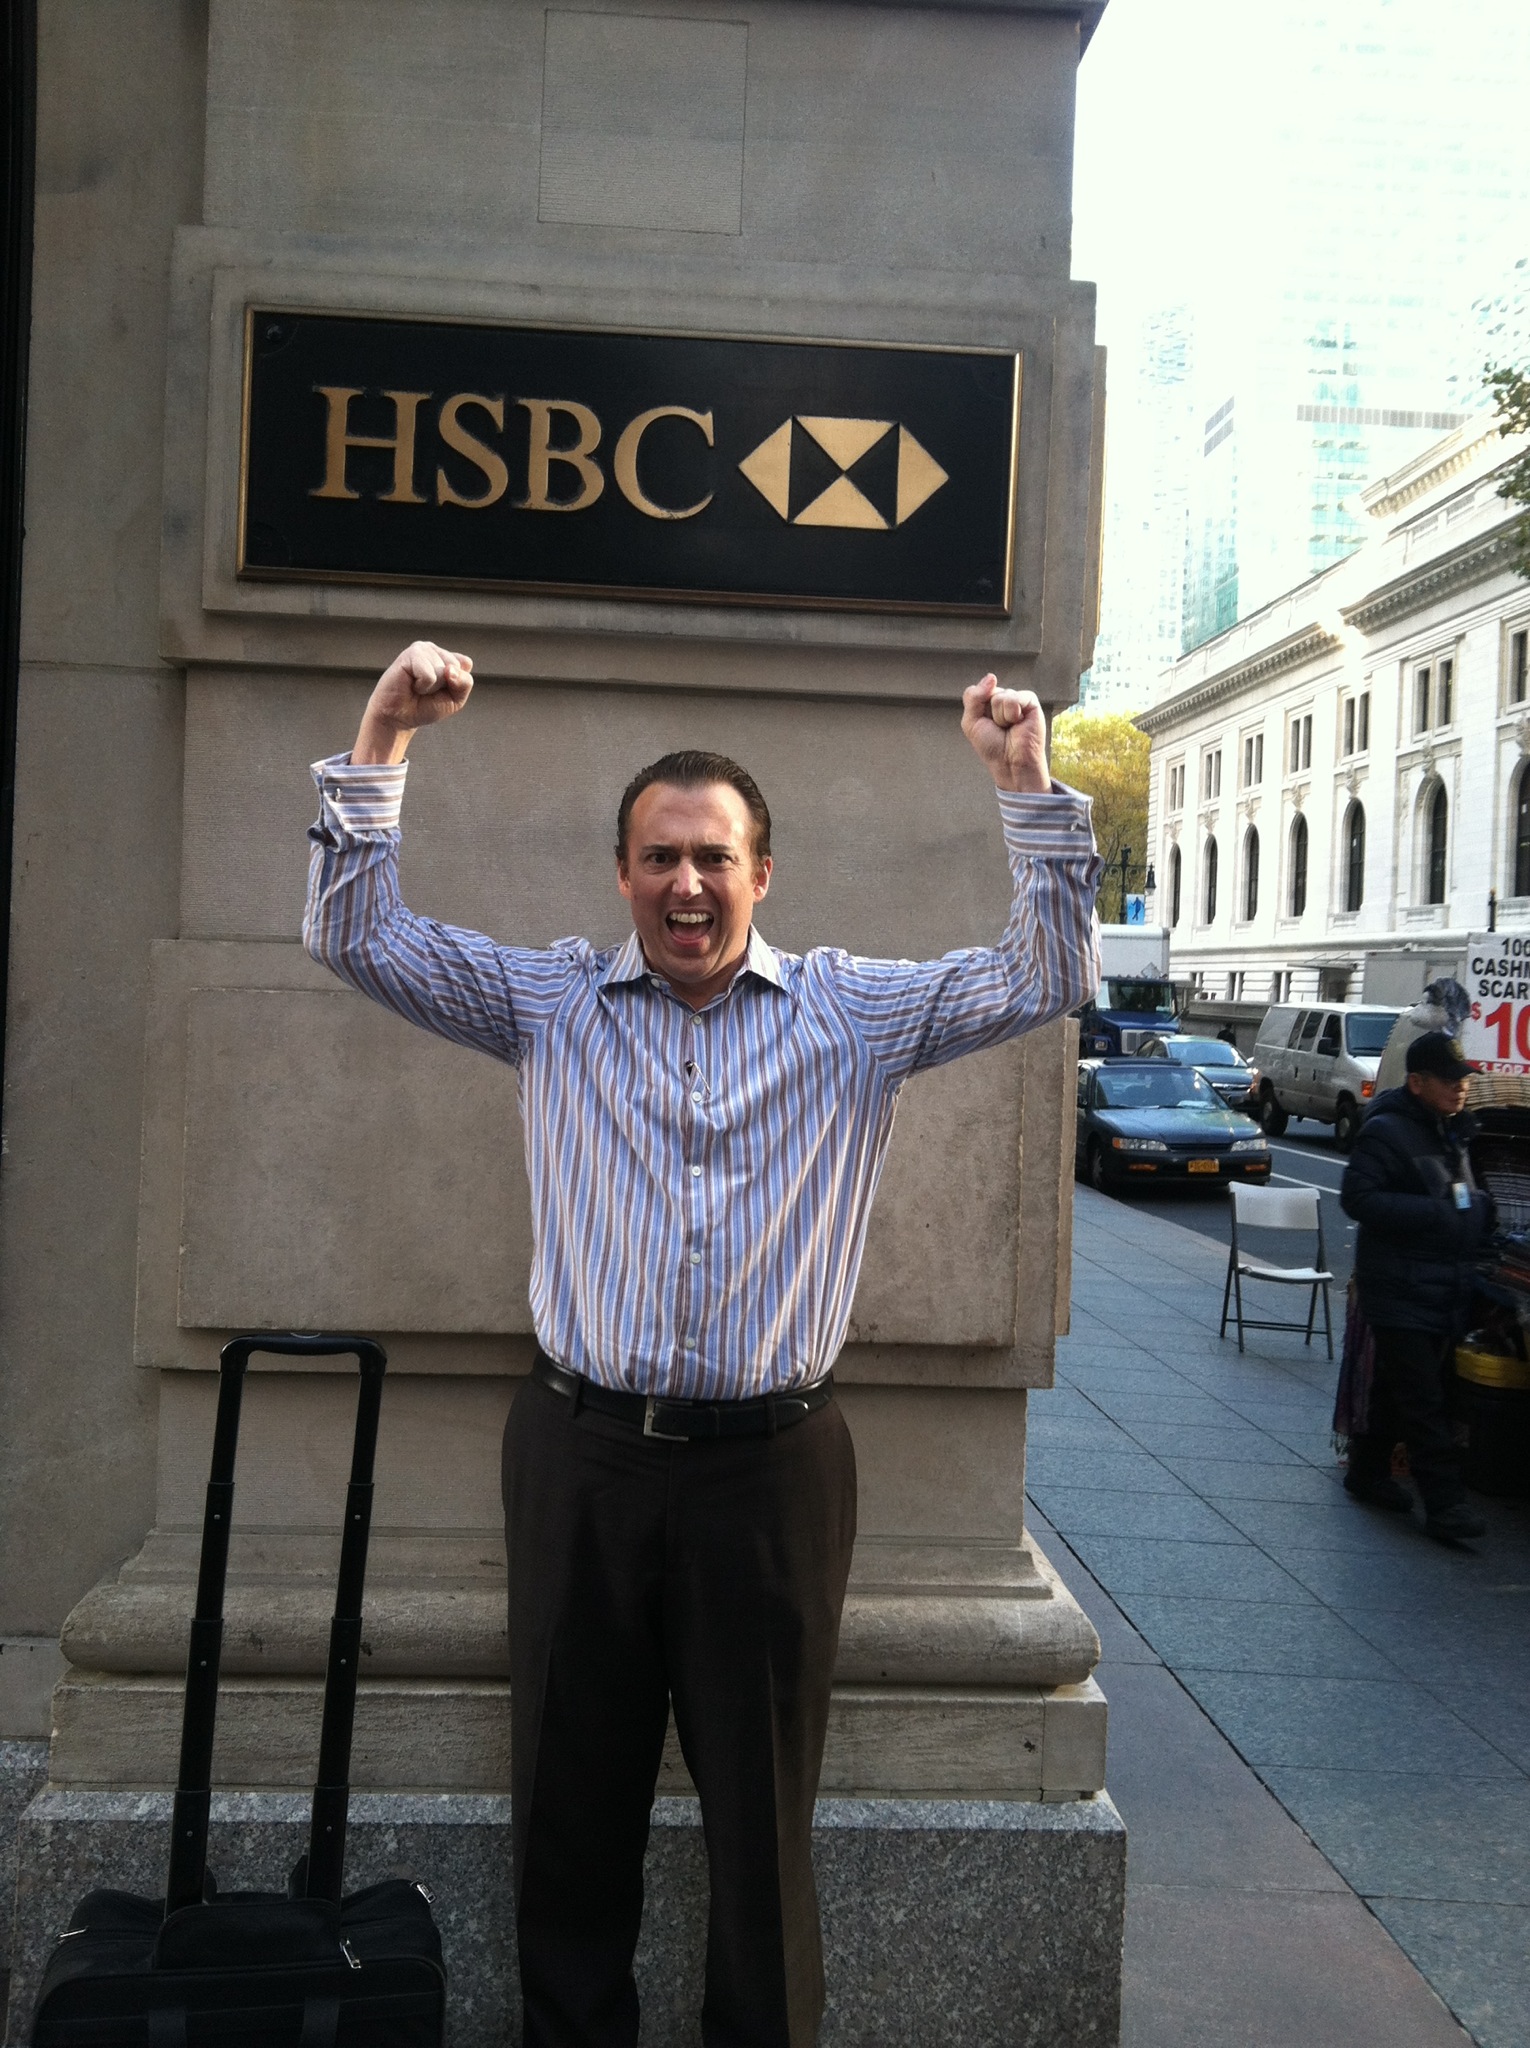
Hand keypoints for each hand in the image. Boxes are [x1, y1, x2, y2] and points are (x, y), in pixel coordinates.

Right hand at [351, 641, 473, 764]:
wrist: (399, 717)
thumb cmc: (425, 706)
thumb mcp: (455, 700)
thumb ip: (464, 683)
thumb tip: (450, 669)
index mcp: (446, 656)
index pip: (466, 664)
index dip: (456, 684)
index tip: (440, 690)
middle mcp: (434, 649)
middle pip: (455, 667)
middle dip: (443, 686)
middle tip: (426, 690)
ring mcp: (422, 649)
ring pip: (443, 671)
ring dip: (432, 687)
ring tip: (418, 687)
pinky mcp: (410, 654)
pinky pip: (429, 675)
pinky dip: (422, 686)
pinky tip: (411, 684)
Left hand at [961, 674, 1048, 792]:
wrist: (1010, 763)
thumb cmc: (993, 747)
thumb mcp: (971, 723)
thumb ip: (973, 697)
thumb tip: (991, 677)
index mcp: (987, 704)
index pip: (975, 691)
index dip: (976, 709)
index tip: (984, 726)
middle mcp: (1002, 699)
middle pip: (987, 692)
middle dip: (988, 714)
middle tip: (999, 728)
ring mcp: (1017, 700)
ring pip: (999, 696)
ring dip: (1000, 717)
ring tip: (1009, 727)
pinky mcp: (1030, 702)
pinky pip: (1014, 698)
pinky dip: (1012, 714)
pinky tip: (1019, 723)